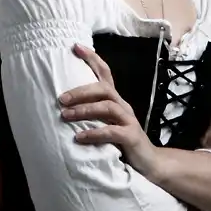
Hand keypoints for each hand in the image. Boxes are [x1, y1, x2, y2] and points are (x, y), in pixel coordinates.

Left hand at [58, 43, 161, 178]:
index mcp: (116, 100)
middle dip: (81, 91)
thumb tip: (62, 107)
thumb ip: (92, 114)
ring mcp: (129, 121)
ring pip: (107, 107)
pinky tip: (79, 138)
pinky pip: (111, 132)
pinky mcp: (131, 137)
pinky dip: (94, 133)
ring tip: (65, 116)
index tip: (75, 46)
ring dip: (84, 110)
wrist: (149, 163)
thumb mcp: (106, 123)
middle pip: (103, 88)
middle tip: (61, 99)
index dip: (92, 58)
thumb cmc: (122, 142)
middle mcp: (123, 106)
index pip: (105, 73)